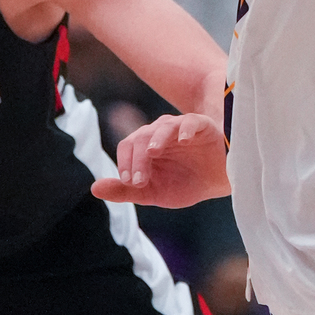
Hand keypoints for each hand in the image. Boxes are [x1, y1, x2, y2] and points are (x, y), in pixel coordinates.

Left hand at [91, 112, 230, 206]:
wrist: (221, 182)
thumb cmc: (186, 184)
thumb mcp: (154, 193)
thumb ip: (125, 191)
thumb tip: (93, 188)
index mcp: (145, 146)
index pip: (127, 147)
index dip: (125, 164)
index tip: (131, 183)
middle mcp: (159, 133)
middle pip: (140, 137)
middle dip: (137, 160)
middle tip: (141, 181)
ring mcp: (180, 127)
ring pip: (162, 126)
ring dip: (156, 140)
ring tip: (152, 152)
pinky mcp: (202, 125)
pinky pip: (190, 122)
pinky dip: (186, 129)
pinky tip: (184, 140)